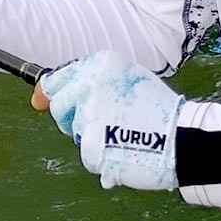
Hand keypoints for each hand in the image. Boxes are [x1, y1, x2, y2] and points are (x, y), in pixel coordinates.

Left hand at [36, 50, 184, 190]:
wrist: (184, 139)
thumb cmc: (155, 109)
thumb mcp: (125, 79)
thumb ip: (85, 82)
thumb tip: (37, 98)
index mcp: (100, 64)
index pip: (57, 79)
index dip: (50, 93)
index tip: (44, 100)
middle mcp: (91, 86)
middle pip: (58, 106)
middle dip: (71, 117)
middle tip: (99, 122)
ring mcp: (90, 115)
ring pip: (74, 131)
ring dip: (92, 136)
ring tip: (122, 133)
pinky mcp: (92, 144)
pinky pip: (86, 154)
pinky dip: (101, 156)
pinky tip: (123, 149)